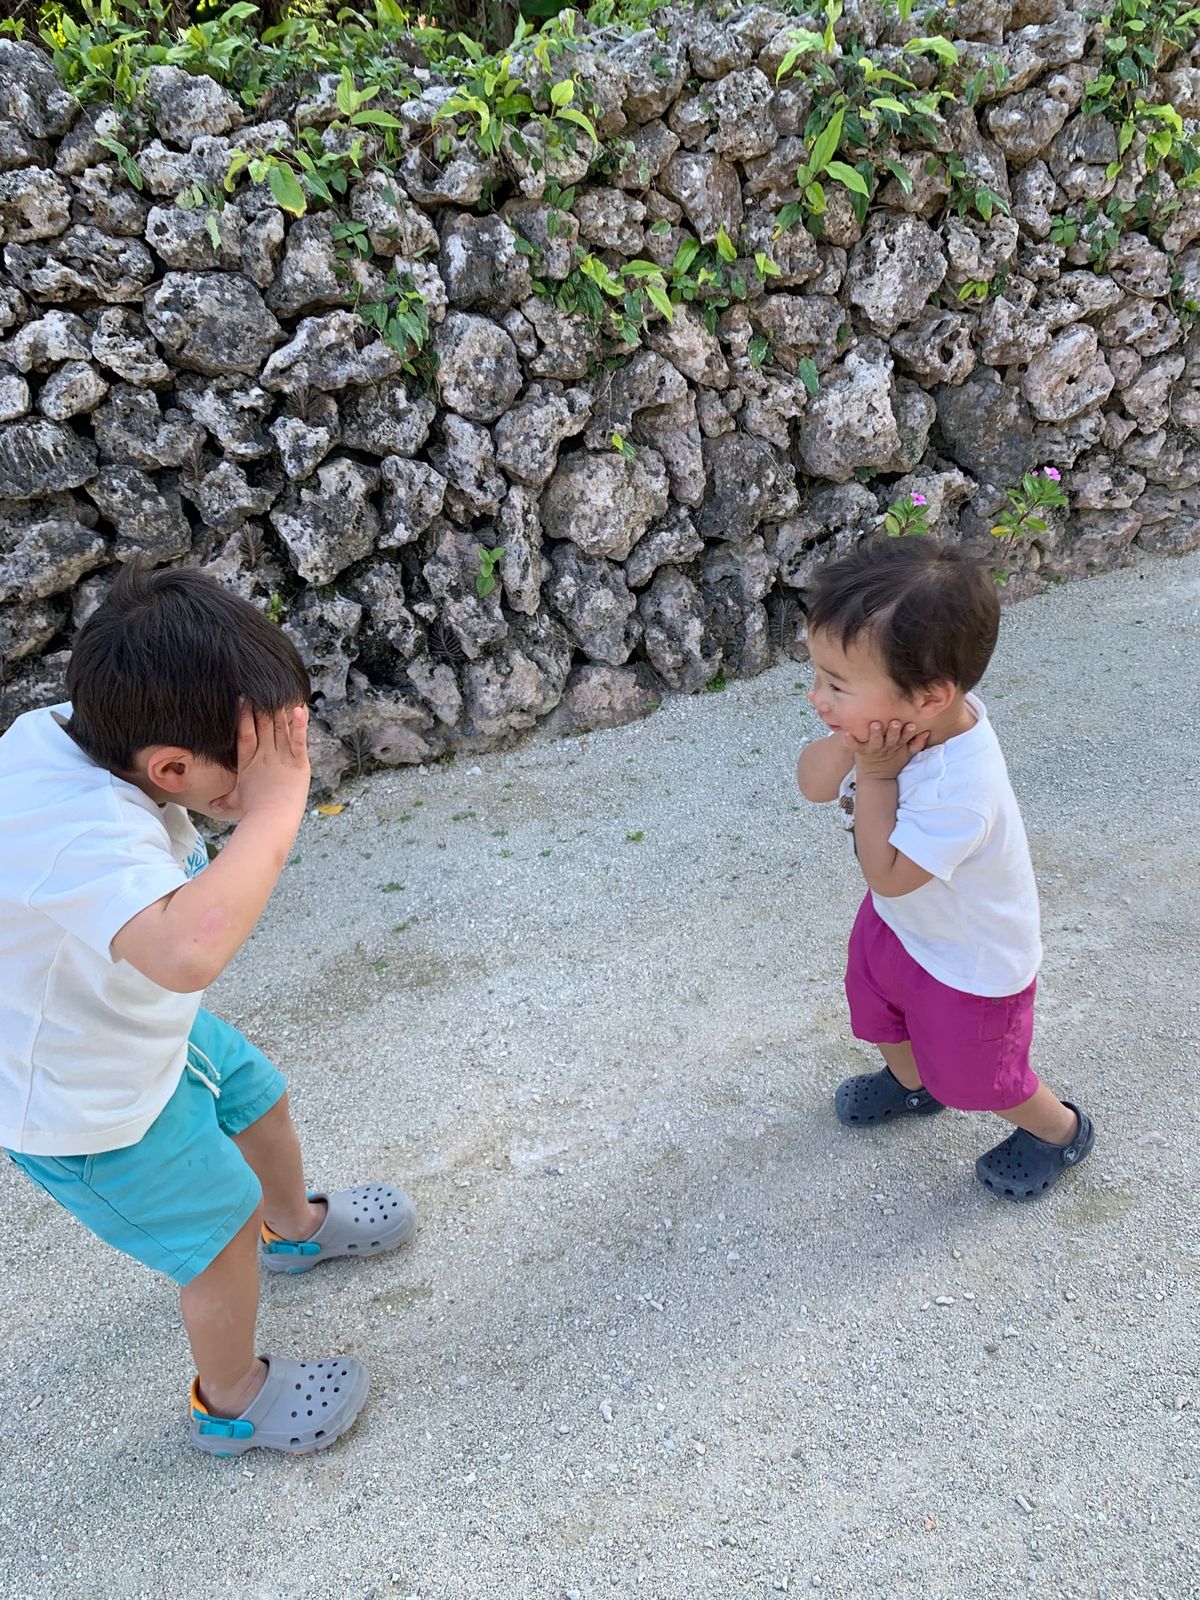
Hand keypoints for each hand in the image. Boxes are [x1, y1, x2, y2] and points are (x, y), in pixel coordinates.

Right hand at [211, 703, 309, 821]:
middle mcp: (265, 755)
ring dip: (280, 710)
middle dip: (262, 707)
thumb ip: (224, 801)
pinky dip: (300, 724)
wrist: (271, 820)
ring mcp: (282, 758)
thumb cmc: (252, 813)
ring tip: (281, 692)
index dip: (243, 716)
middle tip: (260, 689)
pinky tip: (301, 709)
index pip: (245, 733)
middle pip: (263, 725)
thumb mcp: (235, 803)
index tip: (242, 699)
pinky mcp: (299, 763)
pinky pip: (300, 739)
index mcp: (248, 762)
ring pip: (280, 728)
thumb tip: (211, 806)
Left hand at [844, 720, 928, 781]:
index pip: (904, 738)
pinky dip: (850, 740)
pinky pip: (854, 746)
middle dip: (893, 731)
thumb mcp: (906, 754)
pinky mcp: (860, 751)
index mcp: (896, 746)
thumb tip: (926, 732)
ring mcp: (872, 749)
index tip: (911, 725)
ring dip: (875, 733)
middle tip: (895, 722)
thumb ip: (917, 744)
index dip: (908, 732)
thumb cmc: (892, 761)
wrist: (876, 779)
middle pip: (890, 738)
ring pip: (874, 741)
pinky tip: (846, 732)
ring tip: (874, 724)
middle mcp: (885, 747)